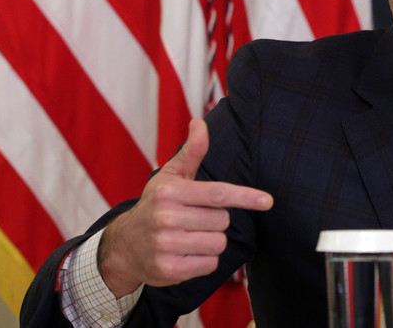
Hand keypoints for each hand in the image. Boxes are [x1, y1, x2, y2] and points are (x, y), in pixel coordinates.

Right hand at [98, 118, 272, 296]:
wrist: (124, 245)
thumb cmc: (157, 205)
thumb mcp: (171, 176)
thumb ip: (191, 151)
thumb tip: (199, 121)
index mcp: (170, 192)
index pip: (217, 194)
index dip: (245, 197)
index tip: (268, 201)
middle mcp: (165, 218)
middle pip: (223, 220)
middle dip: (215, 220)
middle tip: (193, 219)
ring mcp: (165, 245)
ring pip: (218, 243)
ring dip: (211, 241)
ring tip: (189, 237)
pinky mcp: (169, 270)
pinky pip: (210, 264)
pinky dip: (204, 260)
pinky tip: (185, 254)